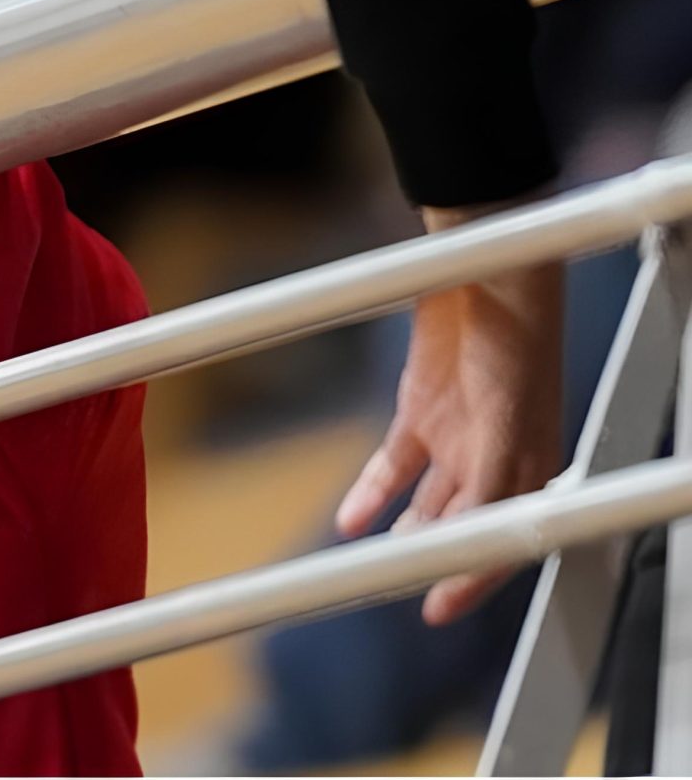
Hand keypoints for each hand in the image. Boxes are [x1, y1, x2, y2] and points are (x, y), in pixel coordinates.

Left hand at [339, 207, 563, 624]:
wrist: (486, 275)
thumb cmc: (515, 342)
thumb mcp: (506, 421)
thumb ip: (491, 480)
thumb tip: (475, 535)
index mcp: (531, 466)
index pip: (504, 536)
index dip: (474, 577)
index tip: (437, 607)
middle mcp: (495, 457)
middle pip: (465, 526)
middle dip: (438, 560)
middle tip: (398, 592)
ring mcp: (456, 435)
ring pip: (428, 503)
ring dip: (406, 534)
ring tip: (378, 567)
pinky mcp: (420, 412)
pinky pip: (392, 467)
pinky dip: (371, 494)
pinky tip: (350, 522)